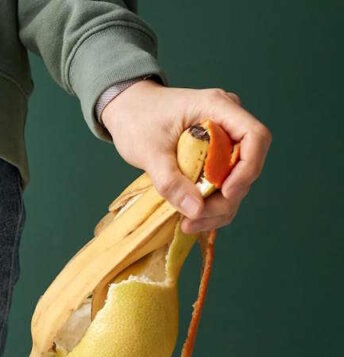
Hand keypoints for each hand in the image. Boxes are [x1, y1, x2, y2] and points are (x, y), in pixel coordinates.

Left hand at [101, 80, 270, 233]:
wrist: (125, 108)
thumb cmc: (135, 119)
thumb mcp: (148, 151)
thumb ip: (170, 180)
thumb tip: (195, 210)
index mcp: (217, 107)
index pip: (255, 137)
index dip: (248, 168)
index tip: (226, 193)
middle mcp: (227, 121)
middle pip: (247, 164)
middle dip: (227, 197)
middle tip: (196, 217)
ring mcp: (224, 138)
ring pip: (236, 179)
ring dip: (219, 206)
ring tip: (188, 224)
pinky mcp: (215, 154)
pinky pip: (222, 181)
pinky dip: (210, 202)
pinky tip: (191, 218)